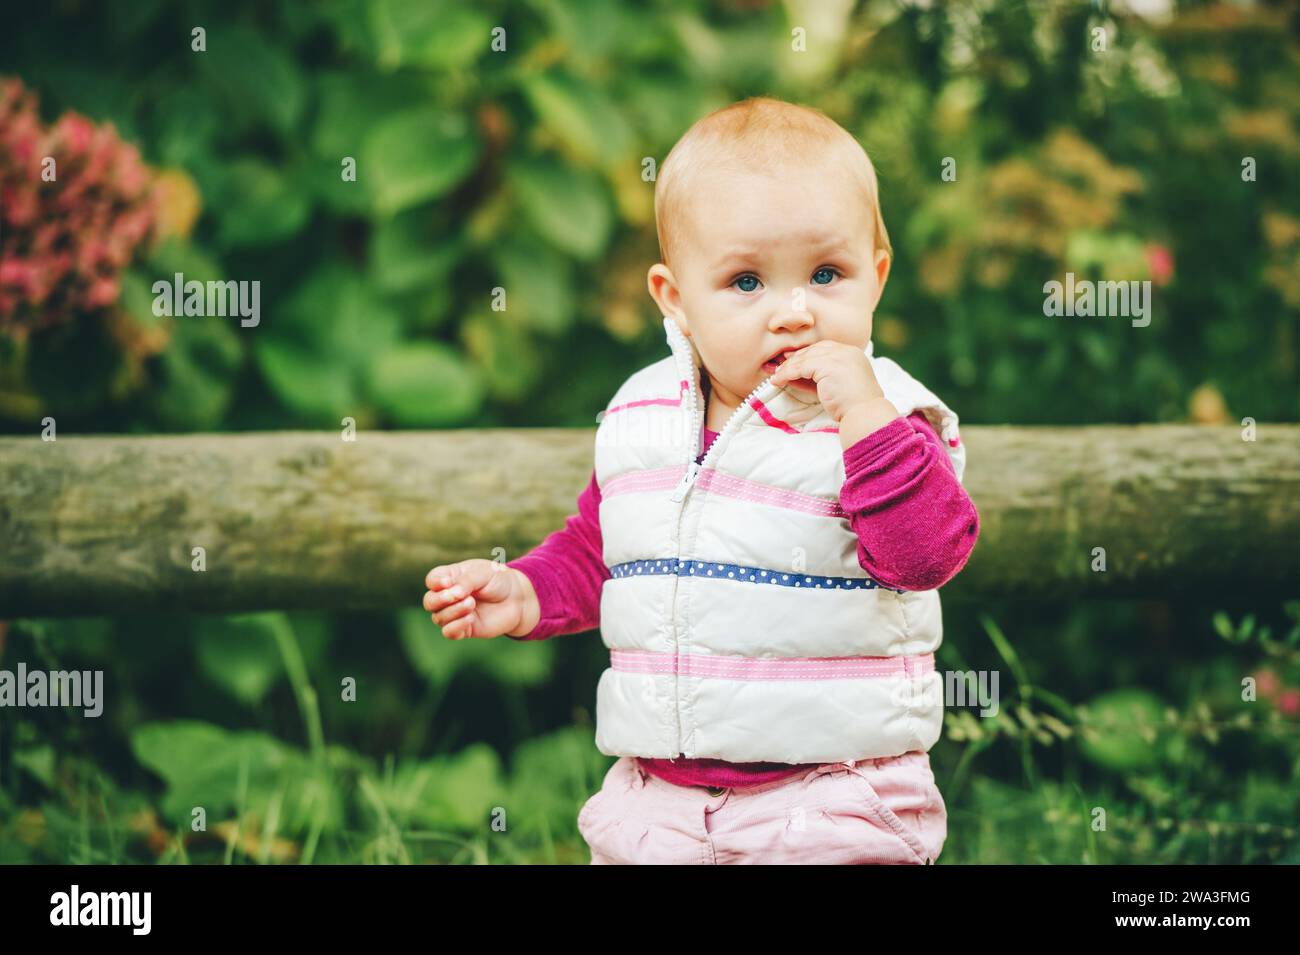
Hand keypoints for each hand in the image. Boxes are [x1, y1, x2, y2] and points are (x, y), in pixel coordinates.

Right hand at [423, 559, 538, 639]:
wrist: (517, 598)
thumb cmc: (498, 580)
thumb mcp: (483, 573)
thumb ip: (466, 581)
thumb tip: (453, 594)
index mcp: (450, 578)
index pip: (432, 580)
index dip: (436, 582)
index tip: (448, 582)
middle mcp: (448, 597)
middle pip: (429, 601)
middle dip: (440, 599)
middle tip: (459, 595)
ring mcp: (454, 614)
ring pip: (438, 618)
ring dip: (453, 611)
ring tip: (472, 603)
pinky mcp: (463, 629)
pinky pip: (449, 632)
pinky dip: (456, 626)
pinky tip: (470, 618)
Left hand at [769, 340, 898, 434]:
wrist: (864, 413)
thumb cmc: (852, 406)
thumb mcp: (835, 387)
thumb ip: (818, 379)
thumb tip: (794, 377)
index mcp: (853, 354)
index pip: (825, 348)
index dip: (807, 354)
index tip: (792, 360)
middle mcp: (846, 351)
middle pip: (814, 350)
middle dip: (795, 358)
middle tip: (779, 367)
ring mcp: (838, 356)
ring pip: (805, 358)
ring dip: (788, 367)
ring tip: (776, 376)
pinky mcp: (827, 365)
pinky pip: (800, 367)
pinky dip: (786, 374)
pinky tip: (778, 380)